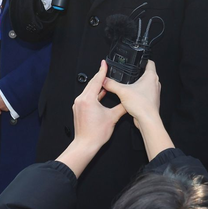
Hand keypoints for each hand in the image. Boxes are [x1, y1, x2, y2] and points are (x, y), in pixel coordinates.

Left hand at [56, 61, 125, 176]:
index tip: (104, 63)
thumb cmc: (96, 134)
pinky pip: (86, 97)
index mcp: (88, 99)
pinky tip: (100, 93)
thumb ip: (122, 107)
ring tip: (105, 80)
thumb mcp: (113, 117)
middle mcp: (81, 99)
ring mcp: (78, 104)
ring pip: (88, 90)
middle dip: (100, 76)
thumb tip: (129, 102)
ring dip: (97, 85)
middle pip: (91, 84)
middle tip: (106, 69)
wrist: (85, 145)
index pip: (97, 80)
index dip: (102, 71)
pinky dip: (94, 93)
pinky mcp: (78, 109)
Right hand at [102, 61, 160, 127]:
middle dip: (139, 72)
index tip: (137, 60)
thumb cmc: (142, 105)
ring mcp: (154, 92)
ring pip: (147, 84)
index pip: (150, 62)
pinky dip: (139, 93)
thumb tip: (105, 80)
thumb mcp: (122, 91)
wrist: (147, 120)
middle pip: (148, 73)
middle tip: (131, 71)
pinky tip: (132, 96)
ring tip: (130, 84)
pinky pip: (145, 93)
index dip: (143, 60)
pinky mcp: (151, 100)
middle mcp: (155, 83)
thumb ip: (111, 84)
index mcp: (151, 76)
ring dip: (139, 83)